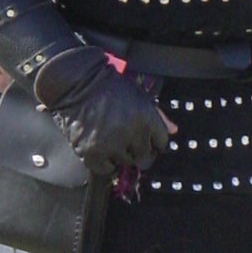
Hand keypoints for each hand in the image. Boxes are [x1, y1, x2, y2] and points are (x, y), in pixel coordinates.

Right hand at [34, 47, 172, 172]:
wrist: (77, 84)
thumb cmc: (109, 87)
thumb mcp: (139, 95)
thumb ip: (158, 115)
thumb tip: (174, 130)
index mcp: (146, 117)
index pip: (161, 142)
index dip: (155, 143)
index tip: (147, 142)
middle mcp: (131, 133)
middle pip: (143, 156)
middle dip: (137, 150)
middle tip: (126, 141)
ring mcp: (111, 144)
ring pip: (124, 162)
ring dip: (119, 154)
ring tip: (110, 139)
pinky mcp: (92, 152)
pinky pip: (105, 169)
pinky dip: (104, 163)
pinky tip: (101, 149)